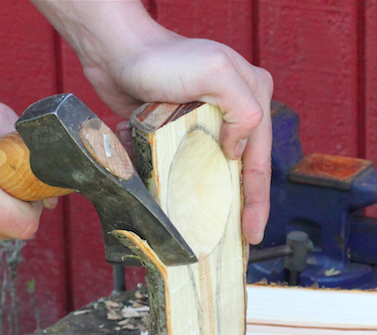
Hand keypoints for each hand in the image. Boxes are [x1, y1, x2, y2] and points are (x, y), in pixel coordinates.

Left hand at [34, 1, 272, 244]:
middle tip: (238, 240)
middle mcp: (235, 108)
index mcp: (253, 96)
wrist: (117, 52)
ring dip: (209, 196)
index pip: (259, 159)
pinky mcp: (180, 127)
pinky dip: (177, 178)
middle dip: (241, 206)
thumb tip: (238, 150)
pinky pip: (187, 161)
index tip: (252, 234)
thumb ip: (244, 108)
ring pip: (215, 169)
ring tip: (208, 229)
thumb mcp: (215, 73)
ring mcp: (208, 119)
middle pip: (242, 168)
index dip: (257, 202)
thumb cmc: (163, 58)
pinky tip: (167, 192)